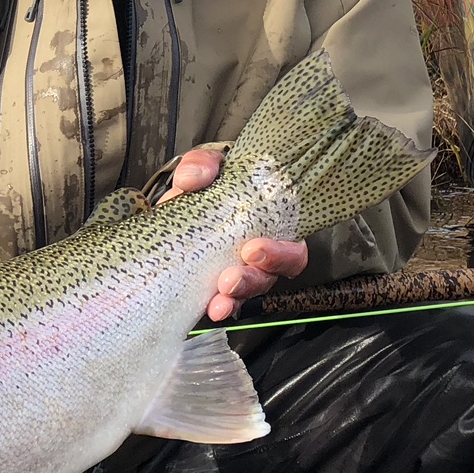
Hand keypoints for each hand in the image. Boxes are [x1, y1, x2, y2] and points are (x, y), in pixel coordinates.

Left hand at [159, 147, 308, 322]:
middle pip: (269, 278)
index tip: (253, 249)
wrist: (182, 193)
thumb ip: (203, 164)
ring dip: (234, 298)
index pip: (291, 251)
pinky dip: (215, 306)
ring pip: (246, 294)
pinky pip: (221, 301)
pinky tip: (208, 309)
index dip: (281, 256)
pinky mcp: (210, 283)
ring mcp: (234, 270)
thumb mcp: (208, 164)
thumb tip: (195, 179)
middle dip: (252, 281)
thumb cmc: (208, 180)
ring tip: (219, 300)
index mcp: (268, 227)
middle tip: (231, 278)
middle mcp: (256, 254)